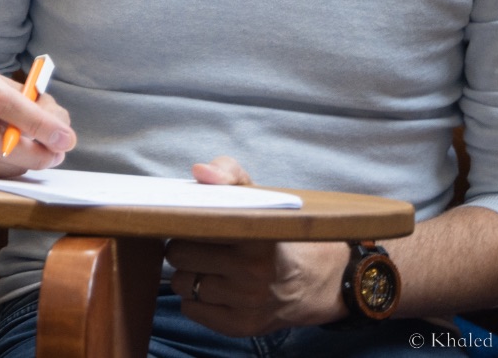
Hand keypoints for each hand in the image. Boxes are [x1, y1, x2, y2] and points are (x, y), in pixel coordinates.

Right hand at [0, 63, 74, 176]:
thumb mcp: (19, 95)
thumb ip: (46, 109)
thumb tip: (61, 135)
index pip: (3, 102)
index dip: (37, 123)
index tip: (65, 139)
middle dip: (31, 155)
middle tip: (54, 157)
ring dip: (15, 167)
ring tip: (29, 159)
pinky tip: (5, 165)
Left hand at [168, 157, 350, 333]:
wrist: (320, 280)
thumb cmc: (277, 234)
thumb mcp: (260, 196)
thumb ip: (228, 173)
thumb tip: (200, 172)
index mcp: (255, 235)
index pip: (191, 225)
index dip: (185, 222)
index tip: (191, 221)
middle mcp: (252, 272)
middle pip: (177, 255)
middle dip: (184, 248)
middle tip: (202, 245)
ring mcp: (246, 302)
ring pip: (180, 284)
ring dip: (189, 275)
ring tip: (211, 267)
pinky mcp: (240, 326)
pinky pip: (190, 309)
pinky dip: (196, 299)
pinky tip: (217, 289)